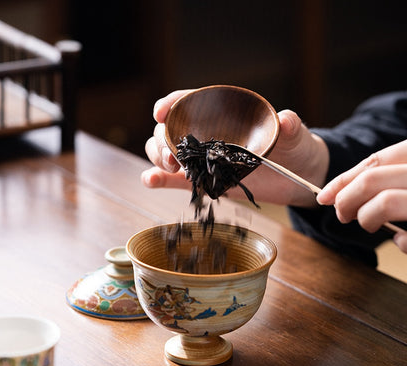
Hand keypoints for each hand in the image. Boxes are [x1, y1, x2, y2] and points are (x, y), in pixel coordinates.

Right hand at [142, 88, 329, 206]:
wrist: (296, 176)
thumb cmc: (294, 148)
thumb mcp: (294, 134)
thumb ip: (289, 125)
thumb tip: (285, 119)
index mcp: (223, 115)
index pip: (189, 102)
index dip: (171, 104)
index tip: (161, 112)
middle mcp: (206, 134)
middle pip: (170, 130)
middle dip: (163, 138)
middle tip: (172, 154)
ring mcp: (202, 159)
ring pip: (165, 153)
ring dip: (158, 157)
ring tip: (167, 167)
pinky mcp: (204, 181)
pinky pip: (175, 180)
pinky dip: (160, 179)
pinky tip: (150, 180)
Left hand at [317, 140, 406, 252]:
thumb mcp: (406, 176)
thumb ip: (388, 177)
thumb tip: (343, 196)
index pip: (375, 161)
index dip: (343, 179)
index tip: (323, 196)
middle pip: (371, 179)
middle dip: (346, 199)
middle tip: (342, 214)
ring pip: (385, 201)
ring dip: (367, 217)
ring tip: (370, 225)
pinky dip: (402, 242)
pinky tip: (402, 242)